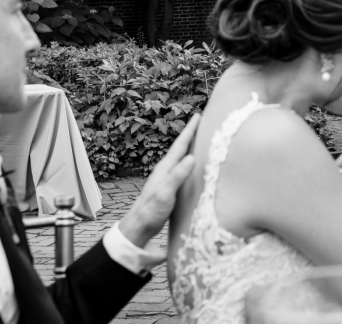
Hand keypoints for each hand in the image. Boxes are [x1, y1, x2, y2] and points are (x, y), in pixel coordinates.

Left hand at [118, 113, 199, 247]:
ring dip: (191, 147)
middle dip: (192, 134)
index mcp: (166, 167)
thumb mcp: (166, 192)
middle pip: (182, 148)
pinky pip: (183, 168)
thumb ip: (177, 175)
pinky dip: (190, 162)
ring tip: (201, 139)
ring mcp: (167, 177)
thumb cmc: (152, 210)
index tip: (197, 115)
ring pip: (182, 157)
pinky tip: (194, 165)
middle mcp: (166, 169)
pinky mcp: (170, 186)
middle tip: (201, 121)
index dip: (190, 130)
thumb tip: (192, 157)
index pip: (181, 145)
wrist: (140, 225)